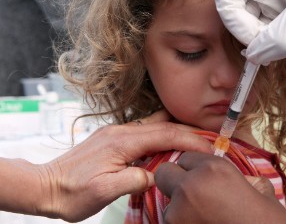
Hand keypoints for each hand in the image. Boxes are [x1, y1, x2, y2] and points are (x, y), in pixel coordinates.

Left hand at [37, 111, 212, 221]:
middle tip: (209, 142)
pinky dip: (163, 136)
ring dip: (176, 131)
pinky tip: (168, 147)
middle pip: (164, 124)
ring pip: (155, 124)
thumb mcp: (105, 191)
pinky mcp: (114, 139)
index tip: (209, 149)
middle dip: (189, 132)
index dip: (191, 140)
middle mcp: (122, 131)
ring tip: (194, 143)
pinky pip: (145, 131)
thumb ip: (135, 179)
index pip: (166, 134)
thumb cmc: (71, 192)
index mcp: (123, 141)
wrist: (44, 187)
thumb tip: (158, 174)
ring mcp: (117, 133)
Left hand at [155, 152, 285, 223]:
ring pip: (167, 203)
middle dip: (176, 183)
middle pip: (165, 173)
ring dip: (180, 210)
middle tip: (196, 198)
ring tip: (205, 220)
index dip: (196, 170)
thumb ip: (246, 180)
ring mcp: (177, 212)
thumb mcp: (263, 192)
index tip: (206, 182)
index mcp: (214, 169)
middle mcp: (191, 185)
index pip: (186, 158)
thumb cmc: (269, 223)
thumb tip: (243, 180)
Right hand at [214, 0, 285, 64]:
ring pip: (253, 26)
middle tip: (277, 49)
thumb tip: (254, 57)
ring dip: (267, 43)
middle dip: (253, 35)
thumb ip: (283, 36)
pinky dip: (277, 45)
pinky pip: (270, 33)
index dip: (236, 22)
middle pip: (238, 12)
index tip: (258, 41)